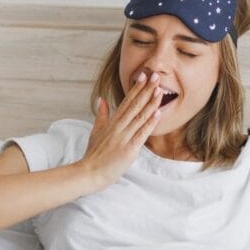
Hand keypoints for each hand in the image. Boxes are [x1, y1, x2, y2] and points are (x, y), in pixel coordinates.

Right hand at [81, 71, 163, 190]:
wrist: (90, 172)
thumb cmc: (93, 154)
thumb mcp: (96, 131)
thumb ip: (101, 115)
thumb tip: (101, 99)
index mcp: (112, 122)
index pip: (126, 101)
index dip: (136, 88)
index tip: (144, 76)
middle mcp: (118, 127)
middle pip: (135, 105)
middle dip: (146, 90)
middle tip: (156, 76)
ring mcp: (123, 138)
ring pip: (140, 117)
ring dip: (151, 103)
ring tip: (160, 90)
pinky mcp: (129, 149)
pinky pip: (141, 134)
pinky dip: (150, 123)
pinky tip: (157, 113)